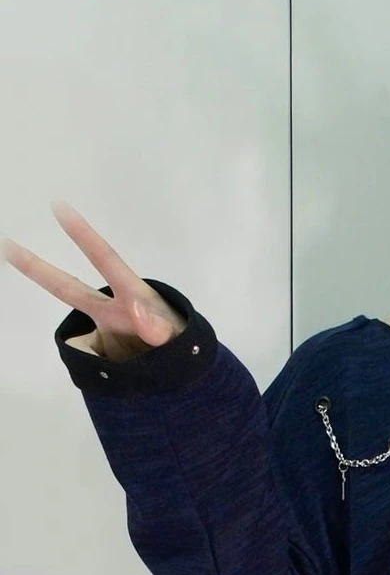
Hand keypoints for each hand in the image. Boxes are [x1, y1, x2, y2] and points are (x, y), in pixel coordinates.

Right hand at [2, 200, 186, 360]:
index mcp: (134, 296)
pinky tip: (87, 356)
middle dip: (39, 268)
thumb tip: (138, 313)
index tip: (61, 208)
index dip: (84, 236)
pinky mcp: (106, 348)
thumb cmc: (184, 342)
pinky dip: (81, 352)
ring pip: (76, 316)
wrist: (187, 365)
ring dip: (58, 309)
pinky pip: (86, 348)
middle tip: (7, 245)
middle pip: (70, 288)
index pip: (106, 260)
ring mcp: (108, 327)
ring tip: (22, 285)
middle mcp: (115, 308)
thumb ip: (159, 328)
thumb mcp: (178, 337)